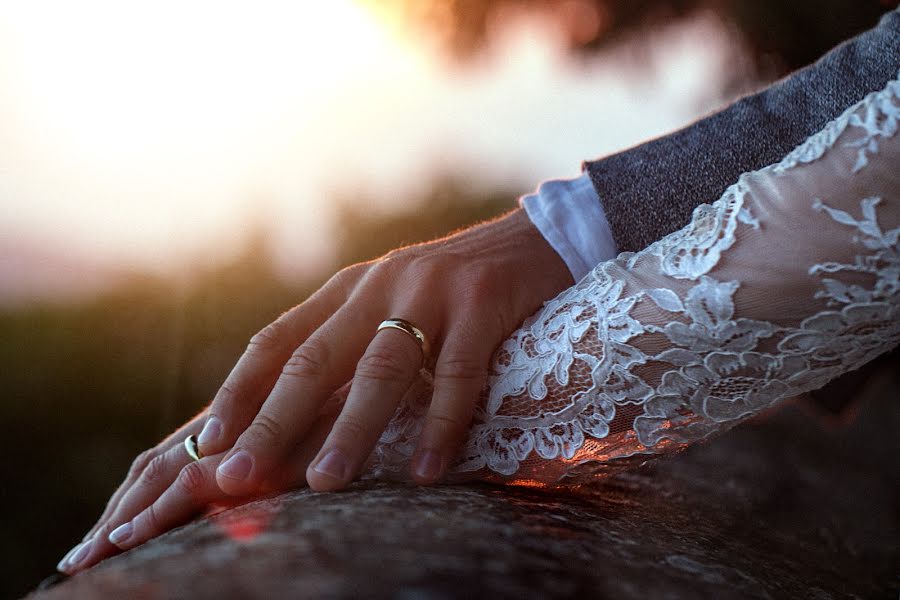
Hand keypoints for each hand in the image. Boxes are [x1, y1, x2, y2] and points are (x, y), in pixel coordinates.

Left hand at [59, 208, 571, 571]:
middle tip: (235, 478)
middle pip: (314, 361)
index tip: (207, 443)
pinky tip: (425, 470)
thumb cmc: (454, 286)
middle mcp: (378, 285)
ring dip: (351, 429)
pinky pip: (458, 374)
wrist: (530, 238)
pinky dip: (439, 425)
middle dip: (272, 423)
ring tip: (324, 483)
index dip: (239, 391)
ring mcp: (430, 292)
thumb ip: (350, 342)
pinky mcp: (482, 303)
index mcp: (348, 289)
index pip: (277, 341)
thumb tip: (297, 414)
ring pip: (380, 369)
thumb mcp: (391, 302)